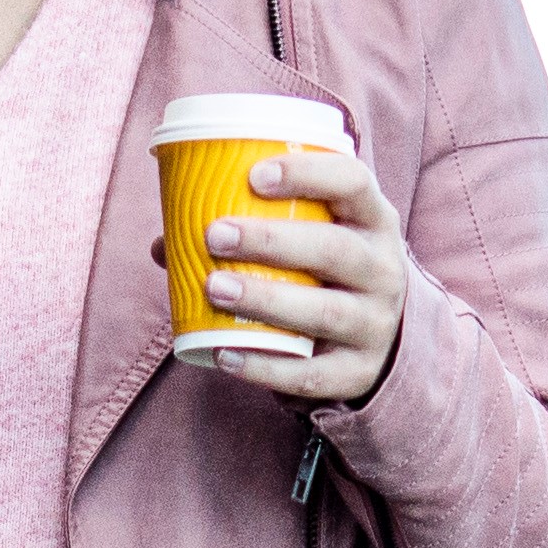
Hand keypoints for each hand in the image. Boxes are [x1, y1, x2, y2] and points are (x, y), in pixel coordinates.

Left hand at [191, 149, 412, 412]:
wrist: (373, 342)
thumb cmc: (323, 273)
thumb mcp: (310, 238)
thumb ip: (249, 227)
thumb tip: (165, 241)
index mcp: (371, 220)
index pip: (353, 182)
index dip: (308, 173)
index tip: (254, 175)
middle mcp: (383, 269)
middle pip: (335, 249)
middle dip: (273, 240)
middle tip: (215, 235)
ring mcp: (375, 324)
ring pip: (326, 311)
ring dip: (267, 299)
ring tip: (214, 288)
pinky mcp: (358, 373)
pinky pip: (313, 374)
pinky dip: (266, 366)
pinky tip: (225, 354)